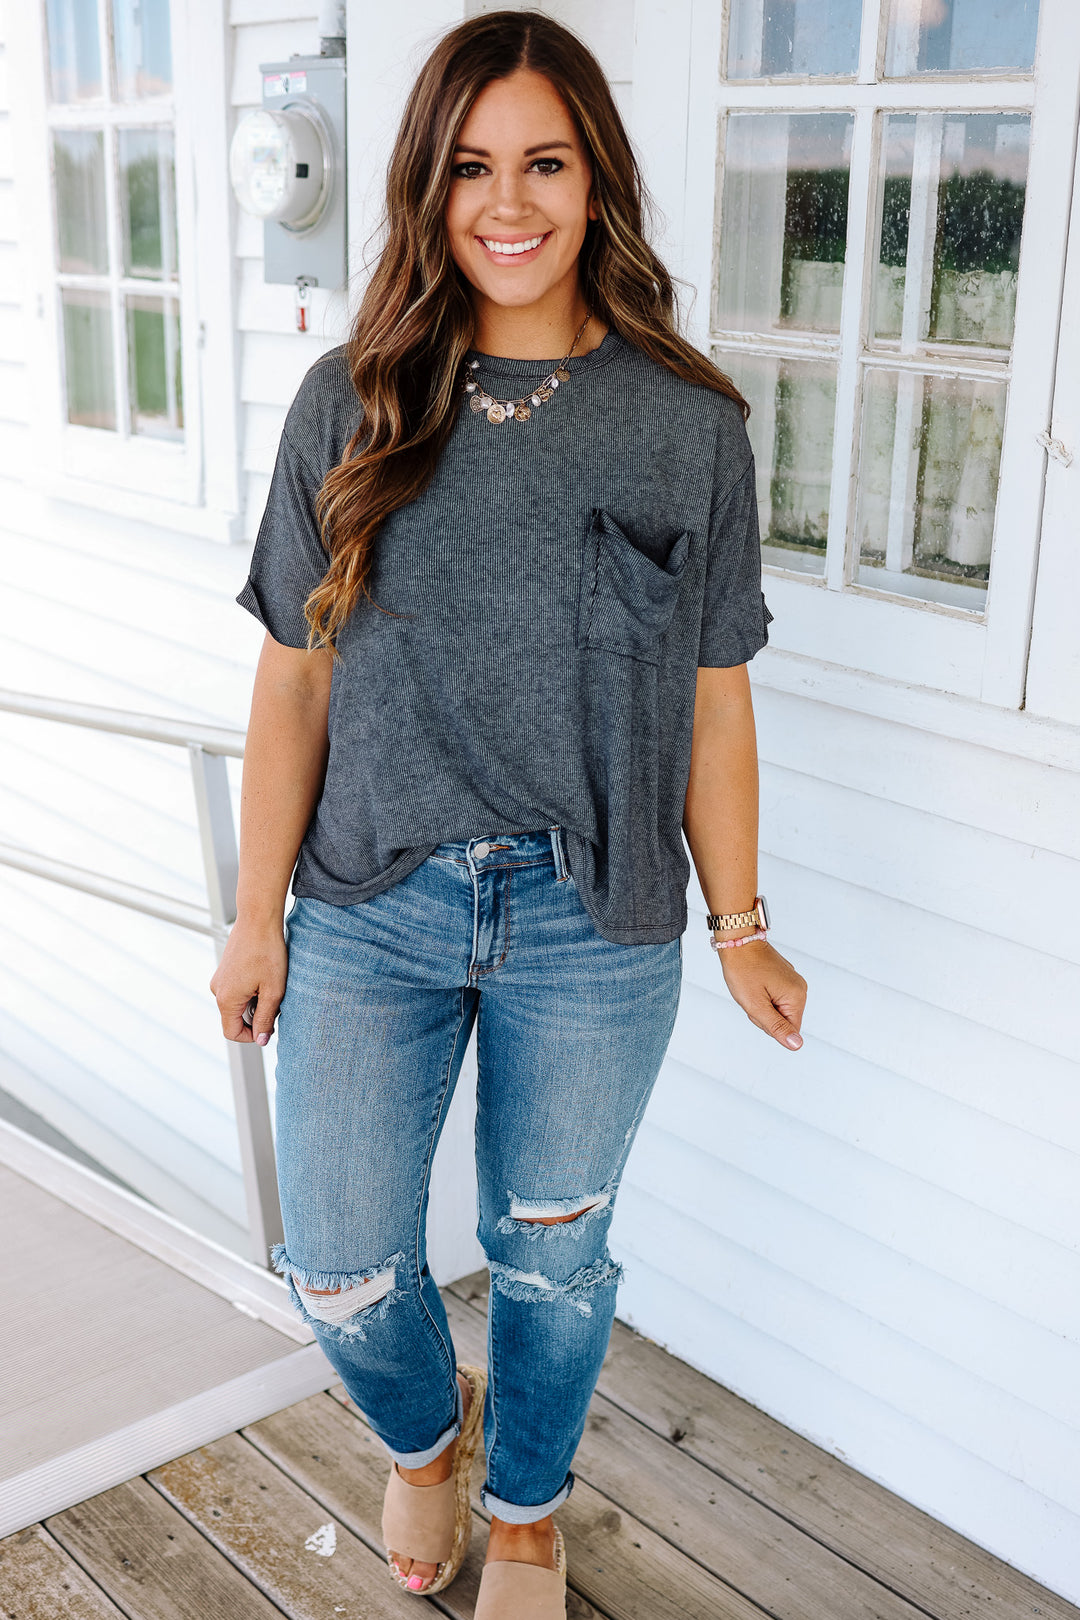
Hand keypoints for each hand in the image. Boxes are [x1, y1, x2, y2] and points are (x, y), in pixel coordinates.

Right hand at [210, 918, 287, 1045]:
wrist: (258, 919)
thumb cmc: (267, 952)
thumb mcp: (273, 990)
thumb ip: (266, 1019)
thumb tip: (261, 1040)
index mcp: (226, 999)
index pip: (232, 1033)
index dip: (253, 1035)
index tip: (270, 1025)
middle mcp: (217, 990)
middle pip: (235, 1019)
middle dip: (256, 1016)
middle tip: (275, 1000)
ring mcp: (219, 979)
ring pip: (237, 1004)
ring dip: (255, 1002)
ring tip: (270, 984)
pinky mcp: (224, 970)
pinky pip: (236, 990)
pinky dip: (251, 990)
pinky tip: (264, 975)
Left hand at [717, 938, 806, 1049]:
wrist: (737, 941)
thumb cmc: (743, 970)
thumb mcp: (756, 1005)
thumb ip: (777, 1027)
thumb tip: (797, 1045)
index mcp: (797, 996)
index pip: (789, 1029)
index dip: (769, 1024)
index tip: (758, 1006)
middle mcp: (799, 988)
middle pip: (783, 1019)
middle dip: (764, 1013)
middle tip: (752, 996)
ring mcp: (792, 981)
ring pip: (777, 1008)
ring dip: (761, 1004)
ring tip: (752, 988)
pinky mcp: (783, 976)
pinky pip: (774, 996)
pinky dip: (762, 994)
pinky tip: (754, 982)